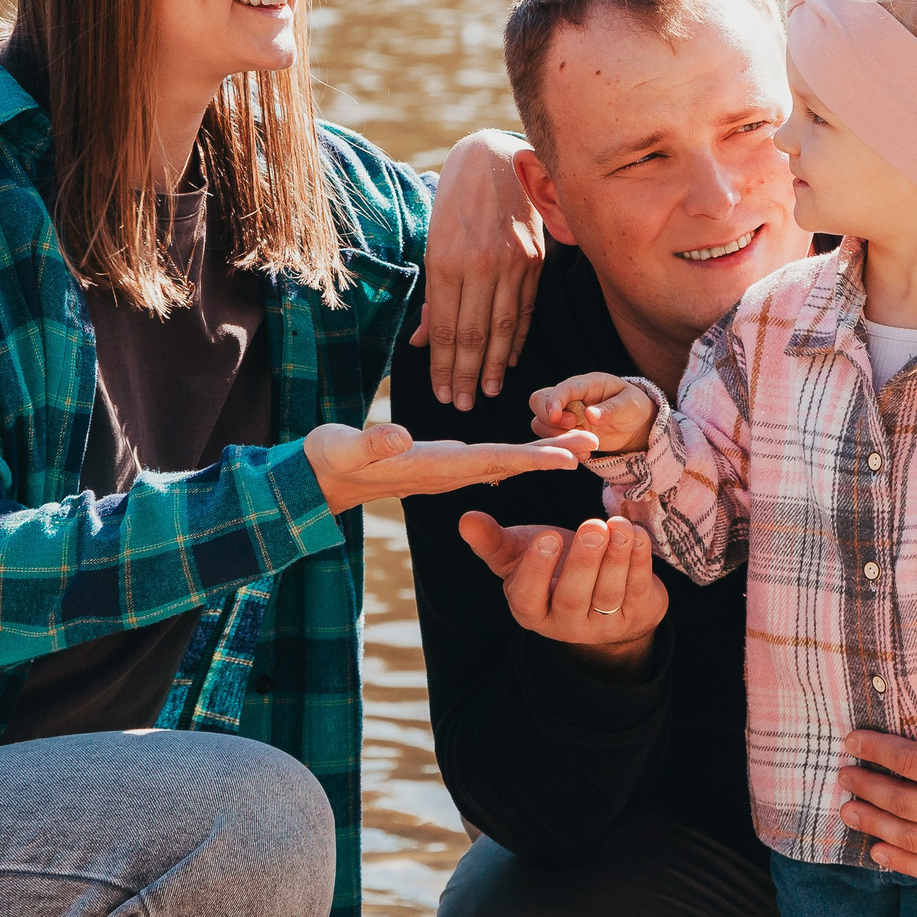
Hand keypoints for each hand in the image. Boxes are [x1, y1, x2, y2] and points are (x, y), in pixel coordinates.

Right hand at [302, 421, 596, 510]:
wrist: (320, 479)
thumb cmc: (331, 459)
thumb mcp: (344, 447)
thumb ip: (372, 443)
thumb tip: (400, 437)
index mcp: (434, 467)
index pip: (491, 462)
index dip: (531, 459)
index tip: (568, 458)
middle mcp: (449, 472)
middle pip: (511, 463)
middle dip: (552, 454)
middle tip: (596, 442)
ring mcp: (449, 470)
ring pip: (506, 461)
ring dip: (544, 452)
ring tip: (583, 443)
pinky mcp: (445, 464)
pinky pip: (492, 460)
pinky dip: (522, 454)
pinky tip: (543, 452)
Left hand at [410, 130, 543, 410]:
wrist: (496, 157)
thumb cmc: (456, 200)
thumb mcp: (432, 240)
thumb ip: (431, 294)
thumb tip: (421, 341)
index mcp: (446, 260)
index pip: (444, 327)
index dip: (442, 365)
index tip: (441, 392)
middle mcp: (480, 264)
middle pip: (472, 334)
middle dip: (465, 375)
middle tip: (460, 405)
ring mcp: (512, 263)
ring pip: (502, 327)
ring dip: (492, 366)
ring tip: (485, 392)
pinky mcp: (535, 260)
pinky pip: (525, 309)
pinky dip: (517, 338)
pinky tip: (508, 360)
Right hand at [458, 510, 668, 679]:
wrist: (600, 595)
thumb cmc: (552, 567)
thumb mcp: (520, 553)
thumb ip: (493, 540)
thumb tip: (465, 519)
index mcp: (530, 609)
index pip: (529, 597)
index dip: (538, 570)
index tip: (548, 536)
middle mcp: (565, 624)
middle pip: (573, 596)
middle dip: (584, 561)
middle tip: (592, 527)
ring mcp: (602, 624)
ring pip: (608, 593)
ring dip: (616, 558)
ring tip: (618, 525)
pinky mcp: (636, 614)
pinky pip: (638, 588)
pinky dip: (640, 560)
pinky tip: (635, 533)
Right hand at [527, 372, 655, 455]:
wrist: (634, 426)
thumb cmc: (634, 407)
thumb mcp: (630, 405)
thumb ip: (611, 408)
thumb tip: (591, 415)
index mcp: (586, 384)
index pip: (561, 388)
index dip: (554, 401)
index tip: (555, 416)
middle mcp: (570, 398)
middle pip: (538, 400)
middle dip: (548, 417)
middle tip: (573, 427)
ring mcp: (565, 416)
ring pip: (540, 423)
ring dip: (556, 437)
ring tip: (585, 445)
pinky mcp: (565, 433)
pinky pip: (550, 441)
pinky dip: (563, 449)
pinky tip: (584, 454)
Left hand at [838, 656, 916, 885]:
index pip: (911, 762)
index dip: (876, 751)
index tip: (851, 741)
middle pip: (902, 804)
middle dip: (867, 788)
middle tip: (842, 776)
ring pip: (911, 841)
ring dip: (874, 826)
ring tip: (848, 811)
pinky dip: (904, 864)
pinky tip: (880, 854)